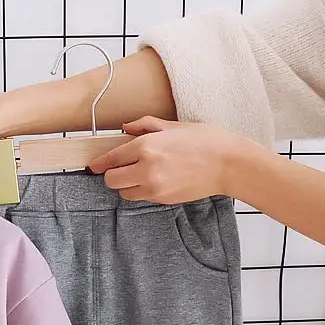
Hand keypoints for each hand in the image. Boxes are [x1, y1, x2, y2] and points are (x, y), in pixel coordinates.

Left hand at [89, 117, 245, 202]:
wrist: (229, 164)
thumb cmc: (206, 141)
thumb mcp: (174, 126)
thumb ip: (146, 126)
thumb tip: (126, 128)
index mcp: (147, 145)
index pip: (111, 158)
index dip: (100, 163)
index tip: (94, 166)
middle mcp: (146, 168)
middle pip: (111, 180)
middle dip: (113, 175)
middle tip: (121, 168)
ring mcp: (153, 187)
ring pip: (124, 192)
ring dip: (126, 185)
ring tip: (140, 174)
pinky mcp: (161, 199)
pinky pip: (140, 197)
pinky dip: (141, 191)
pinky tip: (155, 180)